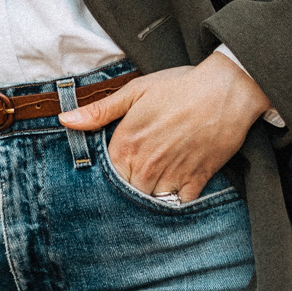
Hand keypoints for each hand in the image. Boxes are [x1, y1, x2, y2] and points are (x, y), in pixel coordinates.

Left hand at [59, 52, 273, 202]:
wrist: (226, 90)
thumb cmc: (179, 87)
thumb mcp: (135, 91)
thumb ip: (99, 111)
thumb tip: (65, 120)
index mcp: (126, 145)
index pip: (106, 177)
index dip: (109, 174)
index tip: (116, 168)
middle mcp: (146, 166)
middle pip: (128, 192)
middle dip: (130, 185)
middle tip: (138, 172)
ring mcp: (172, 176)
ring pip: (152, 200)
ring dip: (152, 193)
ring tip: (156, 177)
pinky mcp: (197, 181)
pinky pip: (180, 203)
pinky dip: (177, 198)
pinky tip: (177, 183)